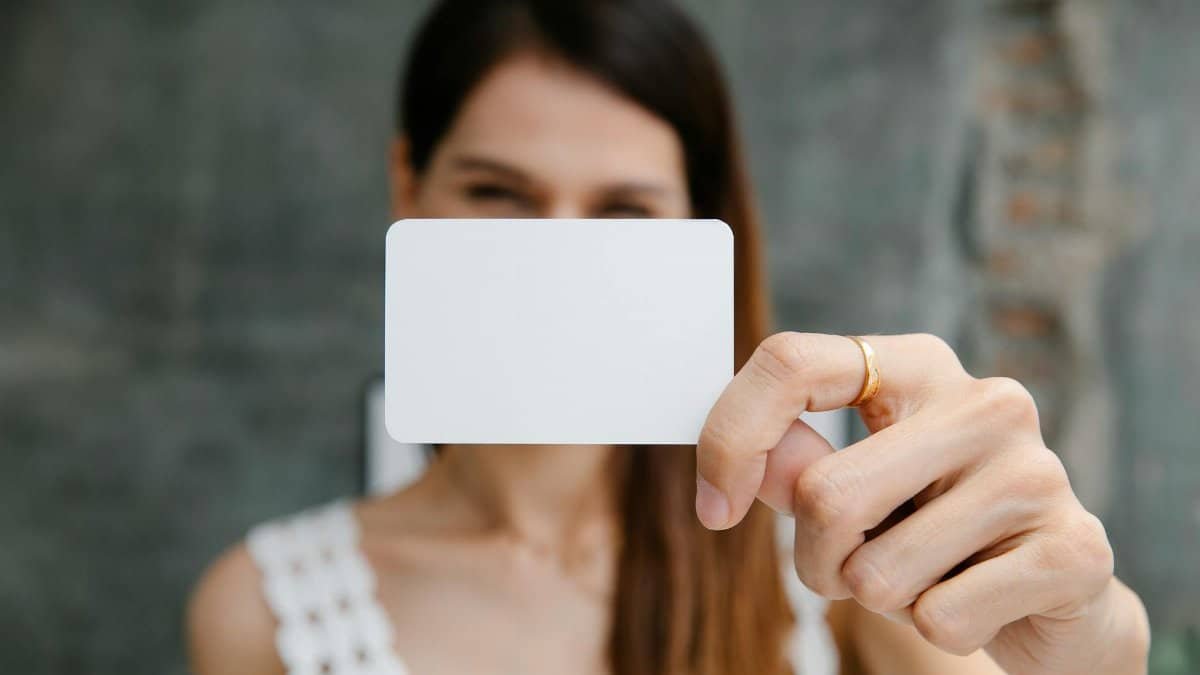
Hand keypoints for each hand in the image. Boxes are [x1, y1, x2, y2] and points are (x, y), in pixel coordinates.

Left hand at [695, 332, 1148, 673]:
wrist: (1056, 589)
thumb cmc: (935, 527)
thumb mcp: (858, 487)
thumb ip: (795, 465)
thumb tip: (737, 463)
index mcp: (918, 366)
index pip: (792, 363)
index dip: (730, 439)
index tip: (714, 509)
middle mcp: (985, 400)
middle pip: (823, 493)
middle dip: (816, 561)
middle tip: (855, 568)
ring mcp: (1036, 470)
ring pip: (876, 571)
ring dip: (880, 600)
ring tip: (930, 576)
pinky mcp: (1073, 548)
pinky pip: (940, 618)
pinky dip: (938, 629)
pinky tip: (979, 600)